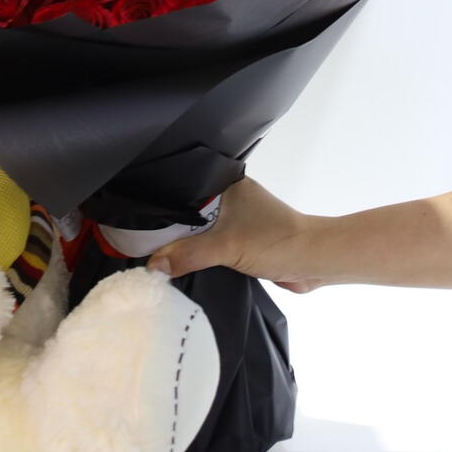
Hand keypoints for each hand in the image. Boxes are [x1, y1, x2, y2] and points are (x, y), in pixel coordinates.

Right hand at [146, 177, 325, 292]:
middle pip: (187, 214)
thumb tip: (153, 266)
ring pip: (199, 232)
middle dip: (170, 230)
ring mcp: (236, 220)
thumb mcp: (226, 247)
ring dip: (186, 246)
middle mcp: (229, 198)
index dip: (160, 207)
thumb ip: (188, 255)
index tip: (137, 222)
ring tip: (157, 256)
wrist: (315, 262)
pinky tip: (182, 266)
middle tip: (139, 242)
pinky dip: (199, 257)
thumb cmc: (276, 241)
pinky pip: (210, 247)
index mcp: (225, 184)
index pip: (182, 191)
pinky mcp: (241, 242)